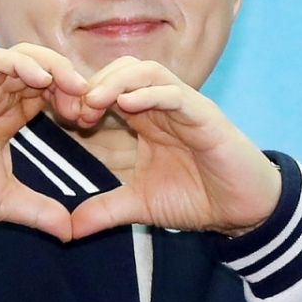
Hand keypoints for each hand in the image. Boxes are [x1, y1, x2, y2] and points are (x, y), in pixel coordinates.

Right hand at [0, 45, 87, 239]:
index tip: (90, 121)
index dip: (74, 100)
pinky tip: (43, 80)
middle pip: (45, 69)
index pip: (51, 93)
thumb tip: (70, 233)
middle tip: (90, 103)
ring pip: (27, 56)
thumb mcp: (6, 202)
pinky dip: (24, 63)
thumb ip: (39, 211)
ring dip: (54, 67)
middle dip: (72, 81)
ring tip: (74, 87)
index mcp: (10, 116)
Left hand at [67, 59, 282, 240]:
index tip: (60, 117)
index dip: (80, 98)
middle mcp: (160, 105)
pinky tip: (127, 104)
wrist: (241, 210)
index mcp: (144, 119)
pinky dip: (149, 93)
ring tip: (93, 102)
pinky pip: (173, 92)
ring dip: (115, 81)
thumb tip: (68, 230)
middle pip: (120, 71)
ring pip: (145, 71)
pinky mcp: (203, 113)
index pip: (107, 92)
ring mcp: (182, 105)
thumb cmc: (196, 199)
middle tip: (72, 108)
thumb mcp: (139, 206)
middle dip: (92, 84)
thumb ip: (104, 211)